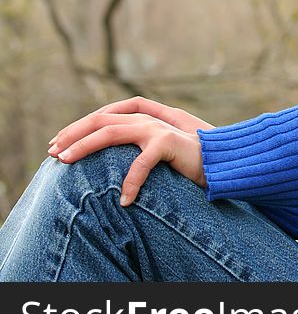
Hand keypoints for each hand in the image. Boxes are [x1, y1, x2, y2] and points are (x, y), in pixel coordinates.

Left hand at [48, 96, 213, 206]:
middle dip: (72, 133)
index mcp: (149, 116)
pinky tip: (124, 200)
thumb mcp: (167, 147)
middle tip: (52, 151)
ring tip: (64, 162)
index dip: (81, 125)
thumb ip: (145, 143)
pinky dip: (130, 182)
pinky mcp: (168, 143)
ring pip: (110, 132)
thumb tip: (116, 156)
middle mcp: (151, 118)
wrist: (228, 160)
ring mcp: (159, 128)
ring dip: (83, 147)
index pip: (107, 113)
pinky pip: (140, 163)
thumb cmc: (199, 158)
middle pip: (101, 119)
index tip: (60, 142)